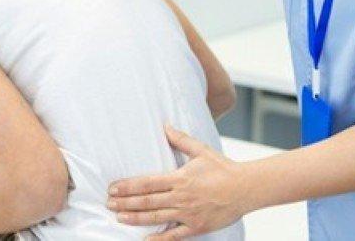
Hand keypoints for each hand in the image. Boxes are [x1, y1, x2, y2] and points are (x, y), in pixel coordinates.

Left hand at [107, 125, 250, 239]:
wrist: (246, 188)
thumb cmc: (223, 168)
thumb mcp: (201, 150)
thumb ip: (180, 140)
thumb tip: (165, 125)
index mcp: (180, 178)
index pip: (147, 183)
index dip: (128, 186)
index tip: (113, 187)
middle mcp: (181, 197)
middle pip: (147, 201)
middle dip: (125, 202)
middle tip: (108, 203)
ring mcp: (188, 214)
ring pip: (156, 218)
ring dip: (135, 218)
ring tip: (118, 217)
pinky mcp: (196, 227)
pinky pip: (173, 236)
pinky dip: (158, 239)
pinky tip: (143, 240)